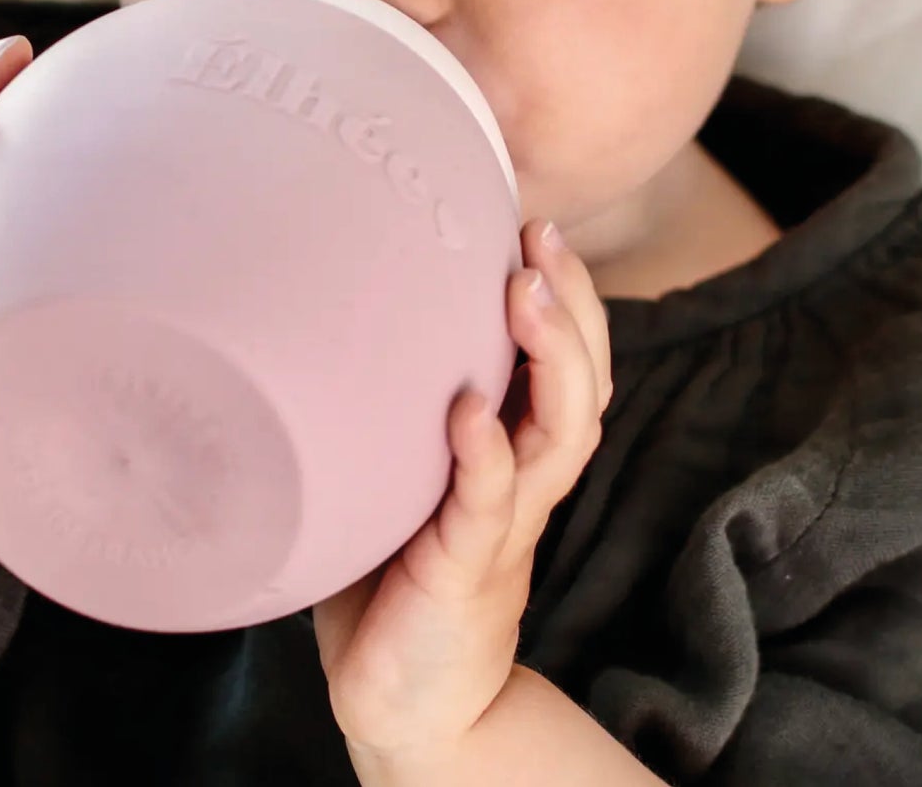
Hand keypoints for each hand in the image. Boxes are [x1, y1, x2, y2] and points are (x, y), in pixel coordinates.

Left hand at [312, 218, 612, 765]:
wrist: (406, 697)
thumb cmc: (394, 567)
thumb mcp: (405, 468)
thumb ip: (398, 402)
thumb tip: (336, 301)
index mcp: (520, 448)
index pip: (572, 358)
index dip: (569, 292)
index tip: (533, 224)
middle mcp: (527, 476)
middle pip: (584, 378)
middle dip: (574, 302)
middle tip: (540, 237)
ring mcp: (504, 520)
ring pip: (562, 430)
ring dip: (550, 356)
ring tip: (523, 293)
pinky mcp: (466, 567)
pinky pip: (490, 503)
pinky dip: (486, 453)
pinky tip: (471, 411)